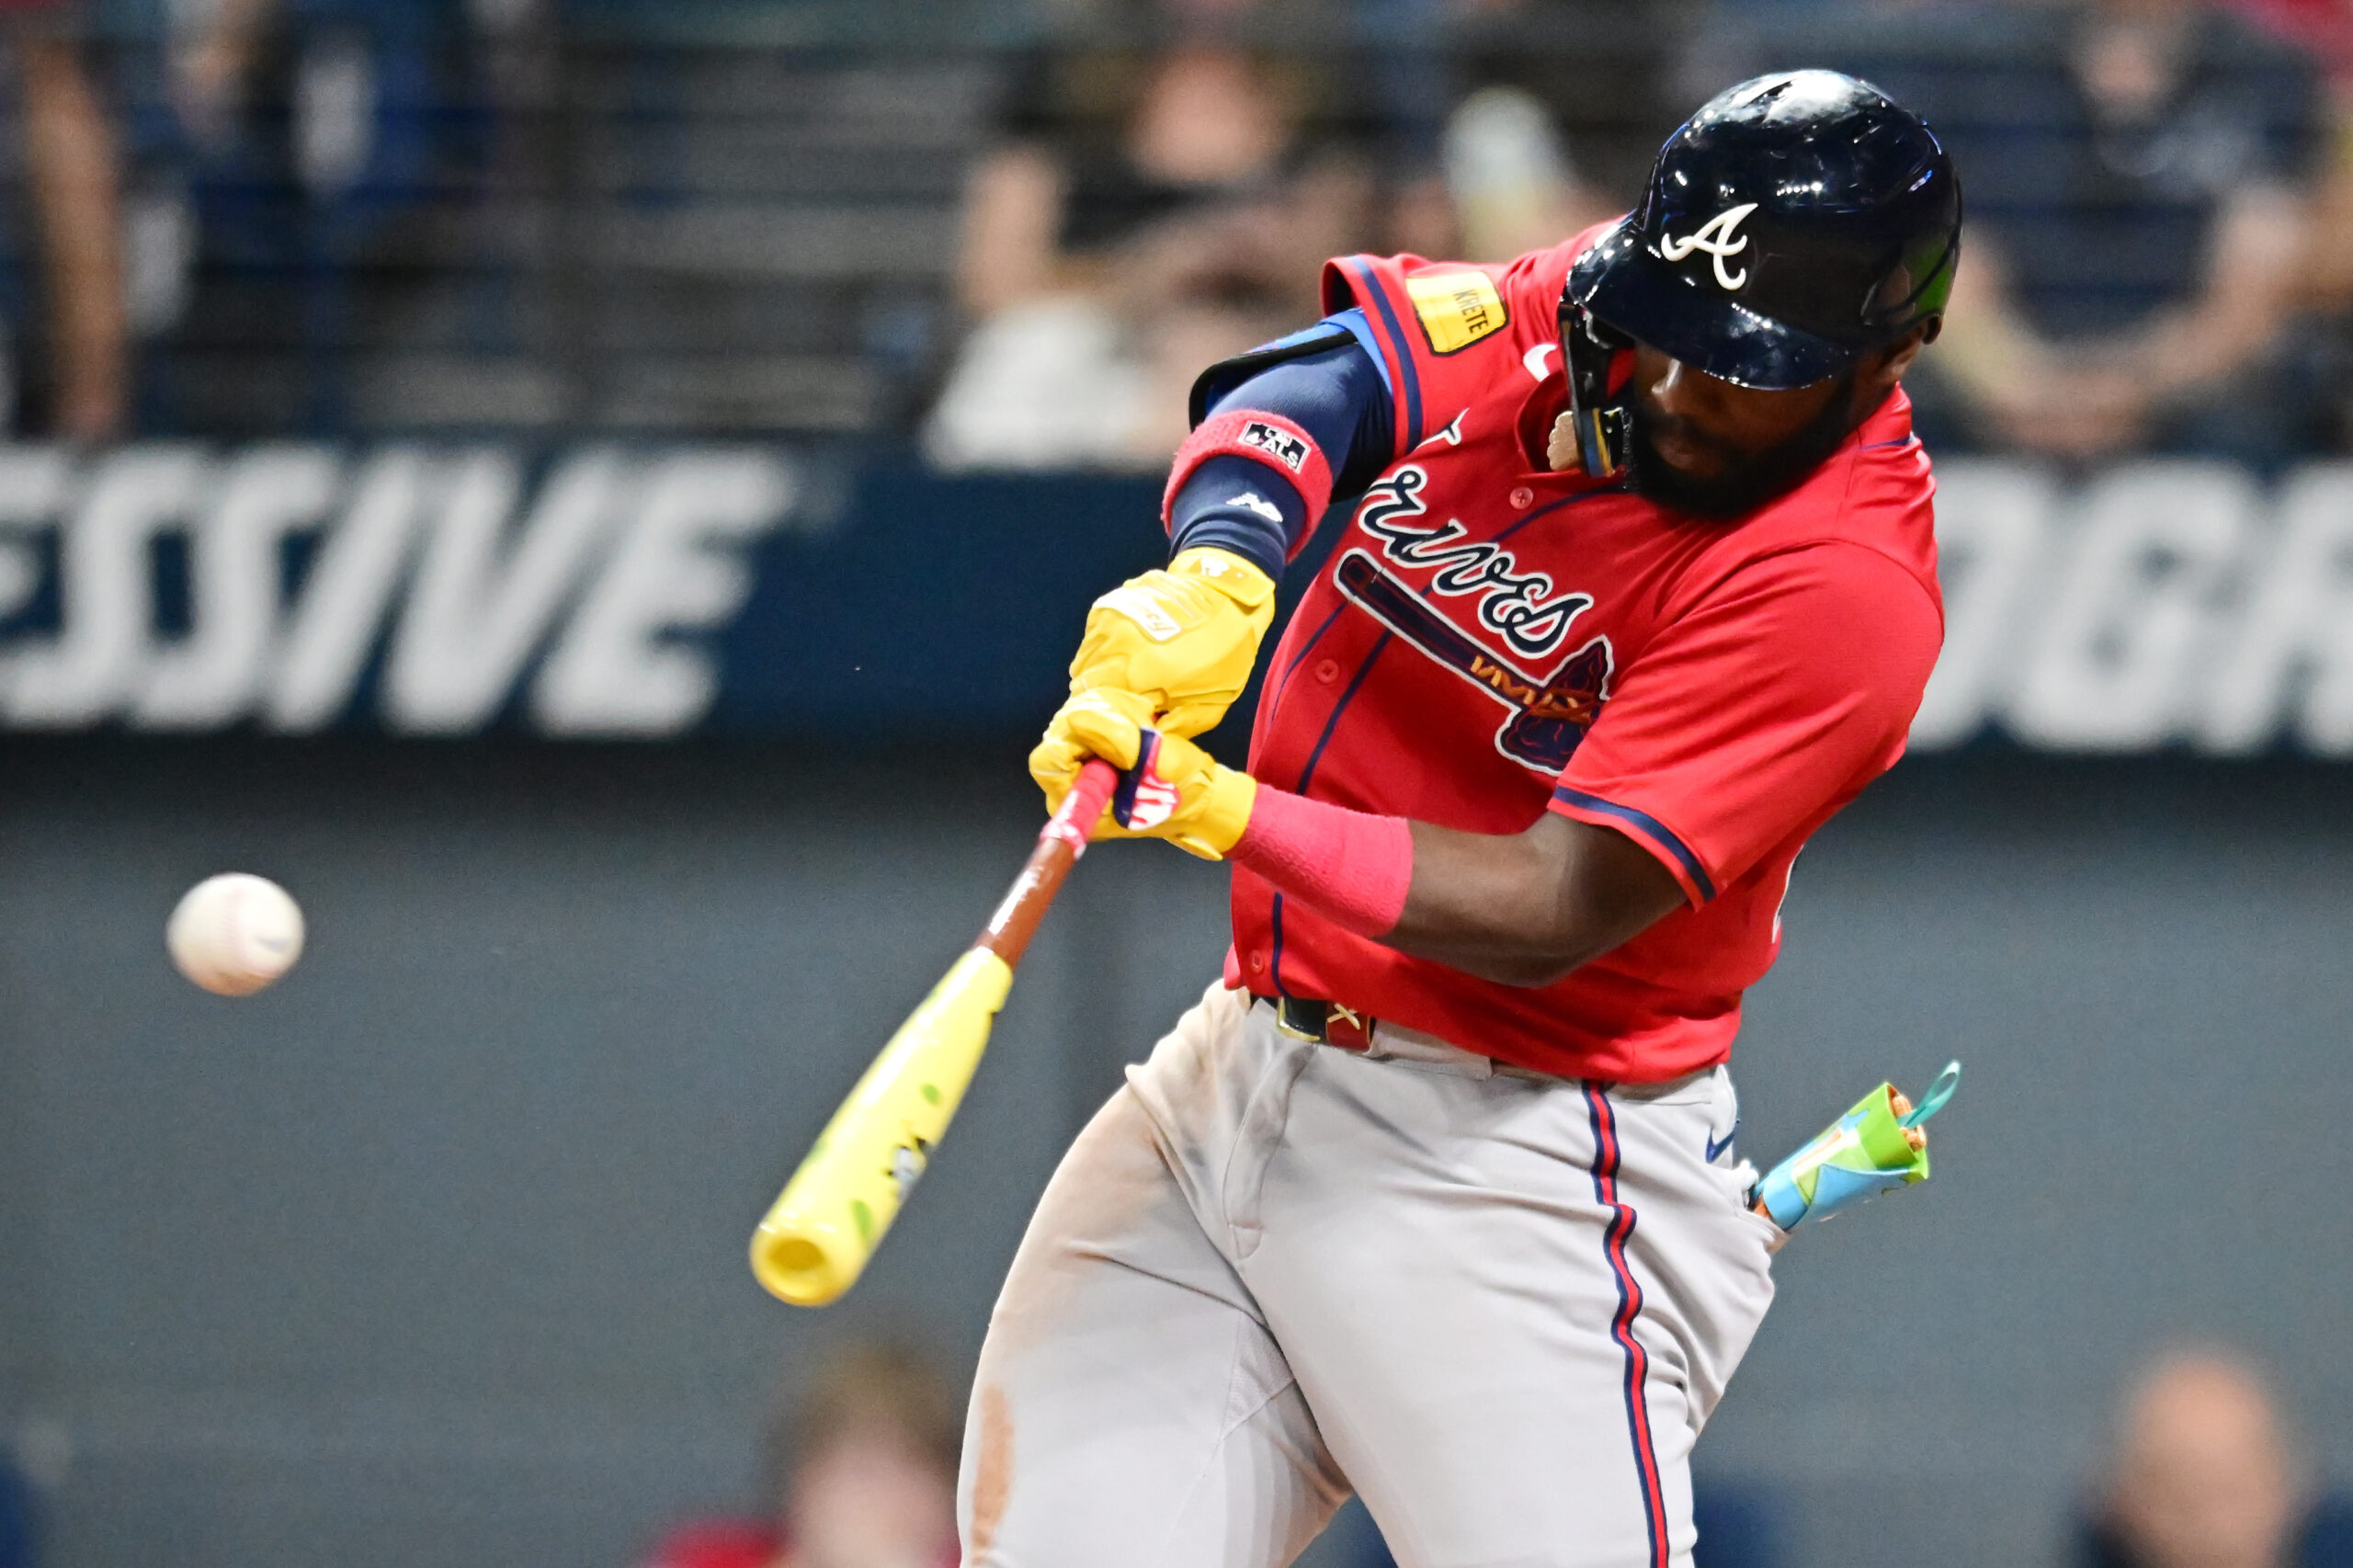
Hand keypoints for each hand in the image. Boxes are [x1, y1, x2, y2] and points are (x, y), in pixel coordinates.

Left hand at [1030, 692, 1256, 859]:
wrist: (1200, 797)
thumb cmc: (1183, 792)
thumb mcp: (1157, 765)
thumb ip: (1119, 741)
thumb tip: (1078, 717)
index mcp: (1079, 806)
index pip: (1049, 759)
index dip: (1077, 736)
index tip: (1115, 731)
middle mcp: (1070, 790)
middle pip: (1057, 735)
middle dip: (1096, 720)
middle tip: (1136, 723)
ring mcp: (1078, 770)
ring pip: (1072, 722)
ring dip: (1108, 713)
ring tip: (1142, 724)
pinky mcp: (1090, 753)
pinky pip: (1086, 719)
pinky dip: (1112, 712)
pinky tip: (1137, 721)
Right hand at [1031, 546, 1273, 806]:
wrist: (1227, 587)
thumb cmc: (1225, 649)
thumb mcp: (1207, 706)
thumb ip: (1166, 731)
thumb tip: (1138, 754)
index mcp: (1137, 668)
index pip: (1093, 714)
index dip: (1100, 735)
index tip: (1113, 747)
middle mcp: (1112, 642)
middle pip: (1084, 693)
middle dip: (1100, 713)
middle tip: (1122, 725)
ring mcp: (1104, 620)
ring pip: (1087, 669)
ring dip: (1103, 687)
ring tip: (1133, 691)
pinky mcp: (1105, 608)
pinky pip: (1095, 648)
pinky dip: (1108, 662)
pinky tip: (1134, 663)